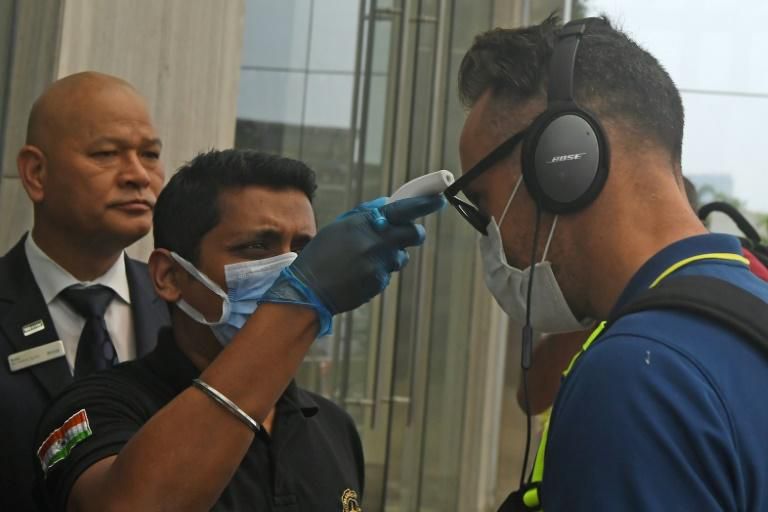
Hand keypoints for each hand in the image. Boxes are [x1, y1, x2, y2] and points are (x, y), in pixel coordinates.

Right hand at [261, 194, 445, 334]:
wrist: (308, 288)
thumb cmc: (321, 254)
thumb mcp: (339, 225)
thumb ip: (365, 213)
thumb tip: (388, 203)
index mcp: (366, 223)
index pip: (403, 209)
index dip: (424, 203)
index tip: (439, 198)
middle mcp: (376, 242)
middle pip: (413, 234)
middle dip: (414, 234)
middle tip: (408, 234)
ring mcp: (379, 264)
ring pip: (400, 257)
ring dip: (391, 256)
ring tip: (364, 259)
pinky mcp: (378, 283)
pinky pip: (387, 274)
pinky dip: (377, 273)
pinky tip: (357, 274)